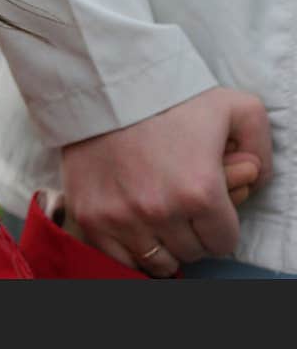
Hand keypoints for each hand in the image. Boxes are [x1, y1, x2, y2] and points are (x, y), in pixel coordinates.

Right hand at [60, 87, 271, 277]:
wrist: (104, 87)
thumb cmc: (167, 98)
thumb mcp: (233, 107)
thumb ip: (259, 145)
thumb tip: (254, 179)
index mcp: (199, 191)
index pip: (223, 242)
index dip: (219, 224)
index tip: (207, 206)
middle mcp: (159, 211)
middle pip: (191, 252)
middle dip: (191, 231)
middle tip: (180, 204)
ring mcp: (120, 217)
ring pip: (157, 262)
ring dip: (162, 243)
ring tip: (157, 216)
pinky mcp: (89, 217)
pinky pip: (118, 259)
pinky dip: (129, 250)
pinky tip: (133, 226)